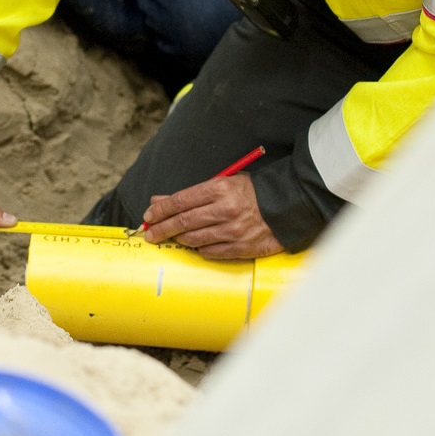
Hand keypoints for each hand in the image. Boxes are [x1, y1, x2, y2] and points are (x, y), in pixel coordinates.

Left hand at [141, 173, 283, 260]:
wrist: (286, 207)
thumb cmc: (252, 193)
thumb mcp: (223, 183)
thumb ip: (193, 193)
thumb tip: (161, 201)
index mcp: (220, 189)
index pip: (180, 200)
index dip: (161, 209)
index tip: (149, 215)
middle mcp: (225, 210)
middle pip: (183, 221)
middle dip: (161, 228)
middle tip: (149, 233)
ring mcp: (233, 231)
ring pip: (194, 239)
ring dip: (178, 239)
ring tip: (171, 237)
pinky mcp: (241, 247)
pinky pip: (210, 252)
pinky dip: (199, 249)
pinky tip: (195, 245)